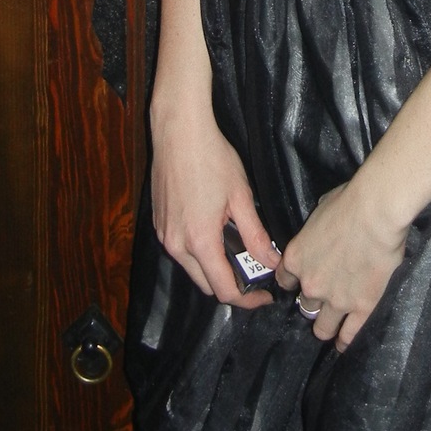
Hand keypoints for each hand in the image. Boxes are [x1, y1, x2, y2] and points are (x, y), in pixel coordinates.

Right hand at [149, 96, 278, 309]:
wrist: (178, 131)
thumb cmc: (211, 158)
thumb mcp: (241, 196)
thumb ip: (256, 235)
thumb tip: (271, 262)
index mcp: (199, 241)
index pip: (223, 290)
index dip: (247, 299)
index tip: (264, 295)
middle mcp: (176, 245)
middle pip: (205, 284)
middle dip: (231, 285)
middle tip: (255, 273)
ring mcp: (164, 234)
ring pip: (192, 268)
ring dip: (214, 268)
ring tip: (237, 249)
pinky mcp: (159, 223)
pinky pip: (180, 250)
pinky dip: (198, 252)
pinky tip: (214, 232)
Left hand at [277, 177, 408, 351]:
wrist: (376, 213)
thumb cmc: (348, 202)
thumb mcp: (320, 211)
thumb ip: (315, 231)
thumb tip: (321, 233)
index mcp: (296, 258)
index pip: (285, 280)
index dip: (294, 281)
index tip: (300, 281)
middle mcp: (310, 284)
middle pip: (304, 304)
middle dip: (312, 300)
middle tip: (322, 298)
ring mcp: (335, 300)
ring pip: (322, 326)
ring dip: (324, 326)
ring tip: (328, 328)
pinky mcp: (360, 307)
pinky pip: (349, 332)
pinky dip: (345, 340)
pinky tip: (343, 344)